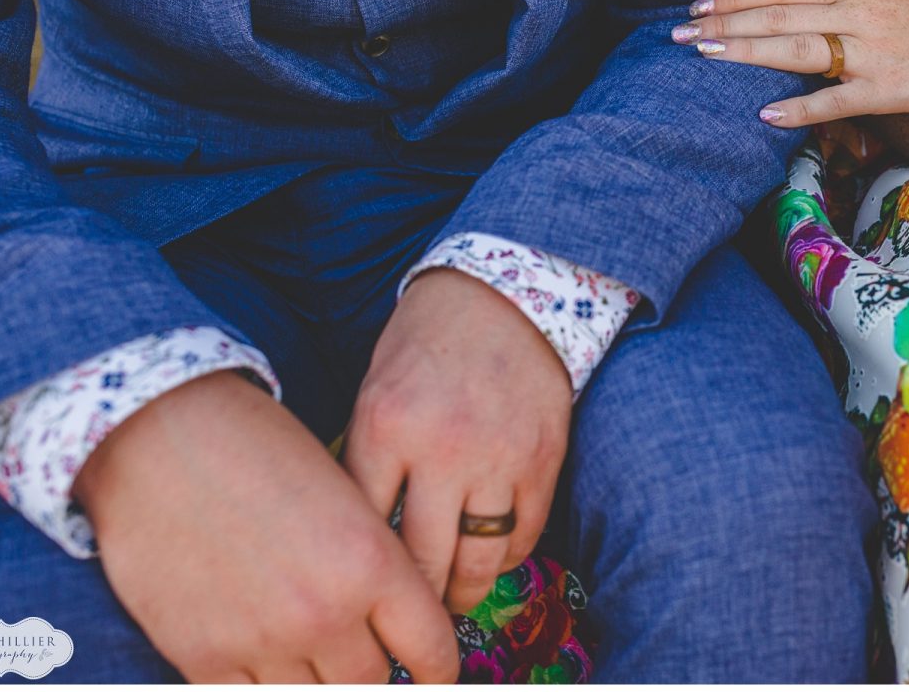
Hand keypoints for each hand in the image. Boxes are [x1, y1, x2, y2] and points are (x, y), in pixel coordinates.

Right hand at [73, 370, 457, 682]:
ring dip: (321, 681)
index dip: (438, 668)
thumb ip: (375, 563)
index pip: (432, 649)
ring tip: (313, 654)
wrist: (156, 435)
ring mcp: (262, 642)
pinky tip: (266, 661)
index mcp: (371, 562)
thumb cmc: (256, 447)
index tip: (434, 673)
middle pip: (373, 684)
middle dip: (377, 674)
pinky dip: (266, 685)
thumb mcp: (344, 494)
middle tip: (368, 657)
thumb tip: (394, 621)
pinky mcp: (202, 658)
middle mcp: (324, 613)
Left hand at [342, 269, 572, 613]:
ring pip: (480, 561)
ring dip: (464, 590)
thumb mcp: (375, 391)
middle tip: (411, 613)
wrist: (502, 296)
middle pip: (424, 562)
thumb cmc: (427, 342)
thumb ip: (368, 460)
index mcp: (385, 427)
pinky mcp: (543, 459)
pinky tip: (492, 555)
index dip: (365, 570)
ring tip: (453, 595)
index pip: (367, 530)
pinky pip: (525, 534)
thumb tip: (364, 539)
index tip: (364, 590)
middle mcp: (442, 448)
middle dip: (416, 600)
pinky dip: (508, 556)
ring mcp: (498, 457)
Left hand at [671, 0, 908, 126]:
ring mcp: (873, 52)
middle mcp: (859, 13)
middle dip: (724, 22)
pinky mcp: (890, 90)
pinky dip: (800, 108)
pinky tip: (763, 114)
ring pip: (798, 49)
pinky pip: (836, 100)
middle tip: (678, 33)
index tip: (697, 4)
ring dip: (746, 52)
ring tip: (703, 56)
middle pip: (779, 12)